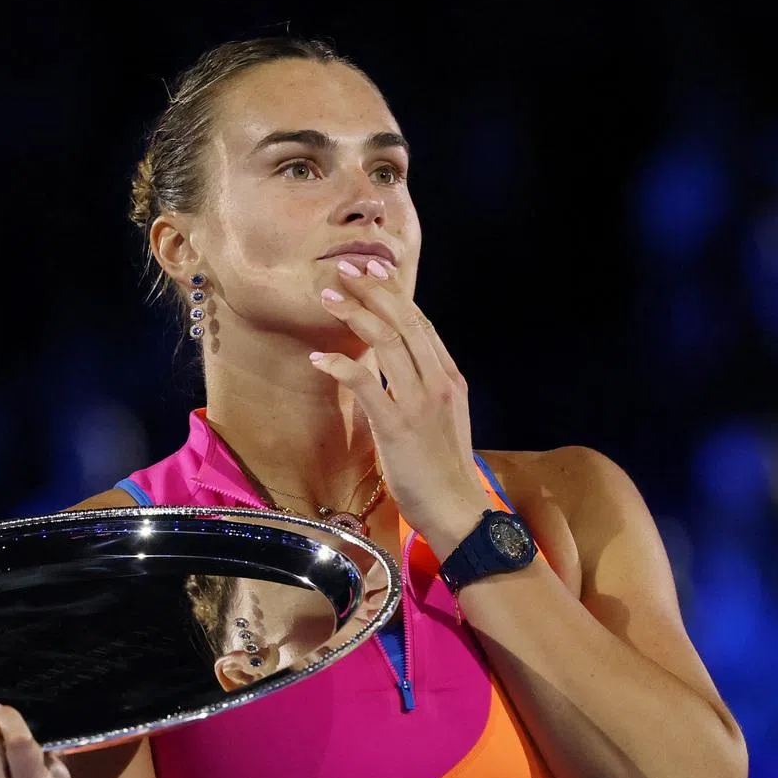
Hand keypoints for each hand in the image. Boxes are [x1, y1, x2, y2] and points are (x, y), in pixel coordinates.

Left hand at [311, 258, 491, 541]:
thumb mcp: (441, 420)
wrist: (457, 509)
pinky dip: (342, 365)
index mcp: (449, 378)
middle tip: (344, 268)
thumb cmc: (443, 470)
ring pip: (387, 342)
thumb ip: (422, 390)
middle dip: (372, 290)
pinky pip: (367, 384)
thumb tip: (393, 371)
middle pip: (403, 321)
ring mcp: (419, 402)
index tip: (371, 270)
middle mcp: (438, 382)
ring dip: (354, 315)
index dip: (394, 293)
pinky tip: (320, 357)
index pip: (420, 323)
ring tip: (328, 297)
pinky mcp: (398, 426)